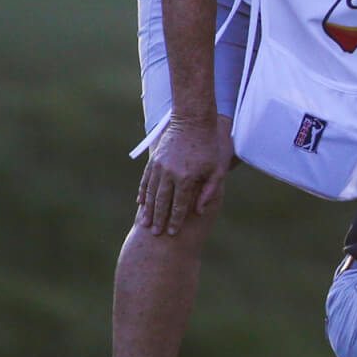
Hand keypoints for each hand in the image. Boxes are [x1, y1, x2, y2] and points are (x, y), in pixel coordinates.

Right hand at [138, 116, 233, 234]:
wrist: (192, 122)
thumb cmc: (209, 148)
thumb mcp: (216, 170)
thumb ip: (209, 191)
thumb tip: (199, 210)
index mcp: (186, 177)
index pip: (180, 204)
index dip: (176, 220)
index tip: (171, 232)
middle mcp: (170, 173)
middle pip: (162, 201)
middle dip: (159, 219)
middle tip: (155, 234)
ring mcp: (159, 166)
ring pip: (151, 192)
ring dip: (148, 209)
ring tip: (145, 223)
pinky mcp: (154, 161)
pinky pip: (146, 180)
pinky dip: (143, 193)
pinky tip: (140, 203)